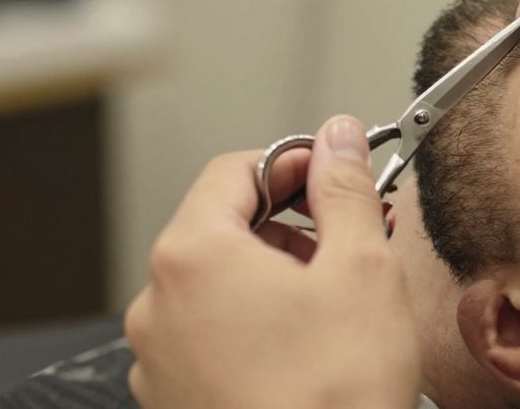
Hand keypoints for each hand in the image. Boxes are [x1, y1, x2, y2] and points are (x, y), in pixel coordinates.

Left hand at [125, 115, 419, 408]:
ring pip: (220, 284)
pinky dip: (255, 323)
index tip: (336, 172)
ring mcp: (160, 356)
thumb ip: (344, 188)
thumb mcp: (360, 268)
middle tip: (351, 240)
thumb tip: (338, 137)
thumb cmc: (334, 395)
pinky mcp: (175, 397)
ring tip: (335, 302)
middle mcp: (159, 303)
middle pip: (224, 226)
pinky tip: (306, 345)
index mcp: (193, 256)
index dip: (294, 163)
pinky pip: (212, 334)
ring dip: (276, 274)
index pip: (236, 170)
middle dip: (291, 224)